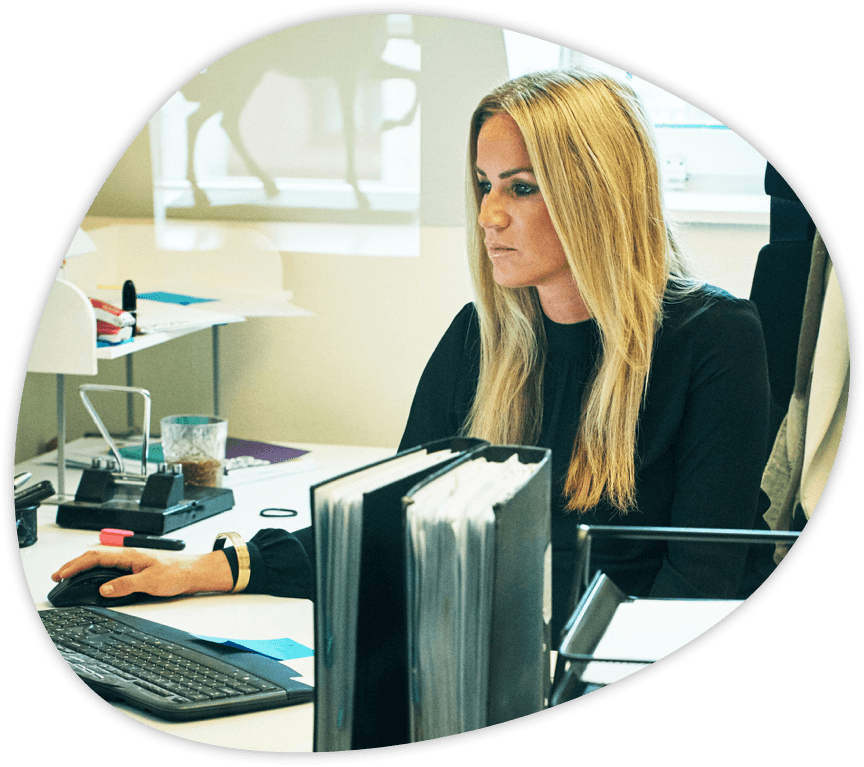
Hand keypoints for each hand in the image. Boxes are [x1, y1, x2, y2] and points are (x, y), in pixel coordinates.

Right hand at [51, 548, 234, 600]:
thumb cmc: (177, 572)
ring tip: (69, 576)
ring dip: (83, 567)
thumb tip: (104, 589)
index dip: (76, 565)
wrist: (194, 572)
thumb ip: (126, 585)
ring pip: (101, 561)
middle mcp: (129, 555)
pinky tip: (92, 577)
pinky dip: (95, 571)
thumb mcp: (151, 581)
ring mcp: (132, 561)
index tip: (61, 573)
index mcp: (130, 555)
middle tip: (58, 576)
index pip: (96, 557)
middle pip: (95, 556)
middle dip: (74, 565)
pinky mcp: (136, 567)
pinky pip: (109, 567)